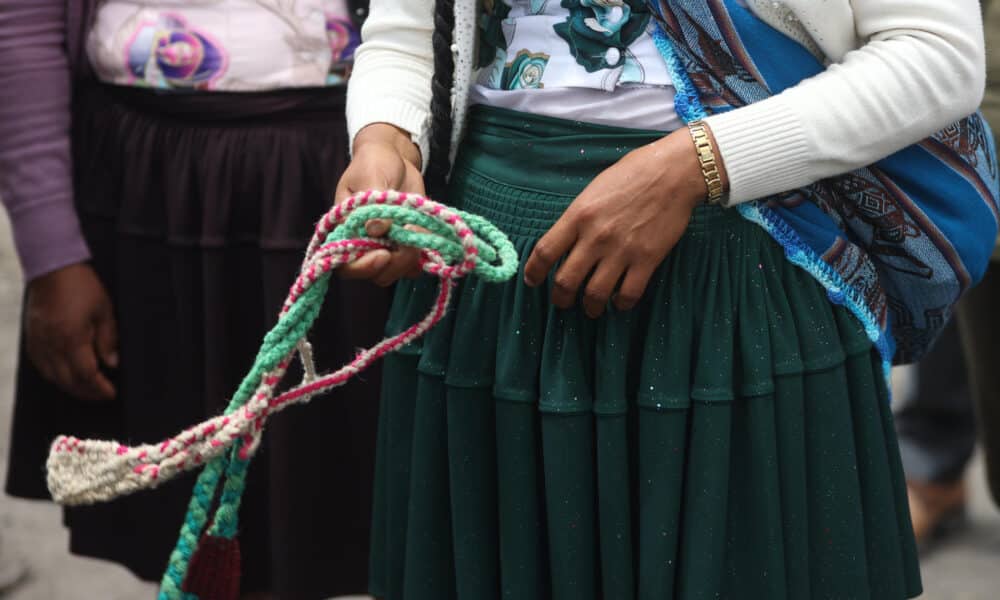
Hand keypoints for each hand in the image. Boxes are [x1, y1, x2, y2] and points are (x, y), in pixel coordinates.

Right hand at [24, 262, 117, 400]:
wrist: (52, 267)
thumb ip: (109, 340)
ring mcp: (39, 342)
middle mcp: (52, 344)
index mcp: (71, 338)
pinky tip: (65, 376)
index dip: (99, 388)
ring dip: (70, 387)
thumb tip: (112, 364)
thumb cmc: (80, 285)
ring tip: (87, 389)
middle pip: (68, 382)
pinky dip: (54, 376)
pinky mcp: (32, 338)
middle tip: (102, 395)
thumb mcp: (105, 310)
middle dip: (87, 393)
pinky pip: (40, 366)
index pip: (86, 375)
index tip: (111, 393)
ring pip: (52, 377)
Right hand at [334, 123, 426, 285]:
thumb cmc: (374, 161)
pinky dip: (422, 258)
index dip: (362, 266)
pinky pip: (412, 265)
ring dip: (409, 261)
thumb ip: (374, 201)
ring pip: (393, 272)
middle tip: (408, 245)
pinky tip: (427, 240)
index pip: (345, 263)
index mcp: (344, 229)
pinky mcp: (404, 244)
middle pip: (372, 273)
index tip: (383, 255)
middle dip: (393, 264)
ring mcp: (383, 246)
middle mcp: (361, 243)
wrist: (395, 157)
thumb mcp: (371, 174)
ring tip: (417, 234)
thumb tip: (376, 229)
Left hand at [523, 127, 724, 317]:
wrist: (673, 172)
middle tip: (563, 301)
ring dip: (589, 307)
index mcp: (578, 216)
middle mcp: (595, 237)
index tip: (532, 281)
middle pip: (566, 281)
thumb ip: (578, 218)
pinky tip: (618, 302)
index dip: (533, 272)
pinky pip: (628, 294)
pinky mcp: (647, 260)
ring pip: (594, 294)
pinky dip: (620, 304)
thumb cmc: (632, 174)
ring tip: (590, 309)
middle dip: (560, 298)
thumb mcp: (593, 190)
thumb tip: (565, 242)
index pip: (544, 252)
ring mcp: (621, 250)